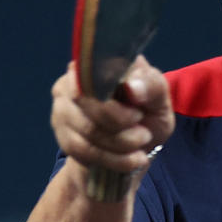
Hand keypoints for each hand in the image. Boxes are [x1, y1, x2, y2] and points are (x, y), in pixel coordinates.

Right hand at [49, 55, 174, 175]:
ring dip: (119, 146)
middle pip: (85, 103)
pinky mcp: (61, 133)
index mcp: (98, 61)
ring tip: (140, 147)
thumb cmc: (148, 114)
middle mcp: (72, 79)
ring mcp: (62, 106)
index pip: (94, 77)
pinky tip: (130, 160)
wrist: (136, 147)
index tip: (139, 115)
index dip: (115, 103)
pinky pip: (81, 149)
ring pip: (85, 130)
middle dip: (120, 127)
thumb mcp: (160, 99)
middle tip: (144, 135)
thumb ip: (151, 86)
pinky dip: (111, 159)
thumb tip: (131, 87)